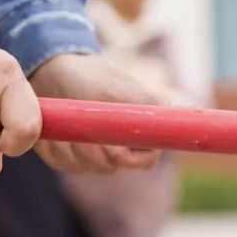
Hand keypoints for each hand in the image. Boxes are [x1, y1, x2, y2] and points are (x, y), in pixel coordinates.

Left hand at [29, 53, 160, 172]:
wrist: (54, 69)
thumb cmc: (92, 77)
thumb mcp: (119, 90)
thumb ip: (146, 108)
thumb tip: (183, 115)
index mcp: (141, 132)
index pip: (145, 161)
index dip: (126, 156)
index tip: (109, 142)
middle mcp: (120, 146)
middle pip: (109, 167)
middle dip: (91, 148)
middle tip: (82, 123)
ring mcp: (93, 152)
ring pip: (83, 167)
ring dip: (70, 144)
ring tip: (67, 117)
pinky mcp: (68, 154)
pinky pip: (62, 162)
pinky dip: (53, 145)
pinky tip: (54, 124)